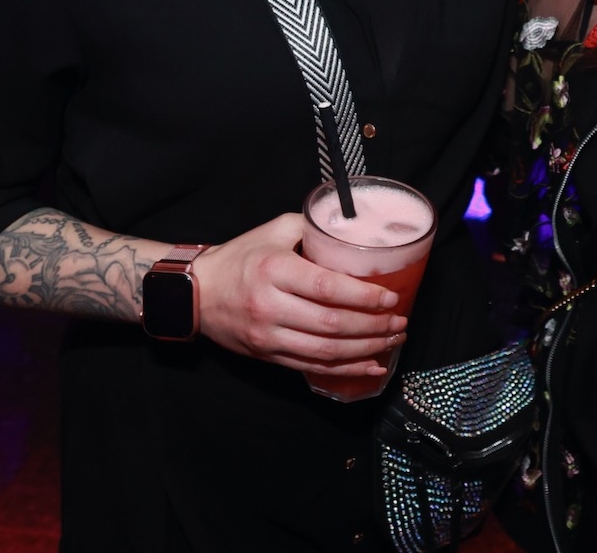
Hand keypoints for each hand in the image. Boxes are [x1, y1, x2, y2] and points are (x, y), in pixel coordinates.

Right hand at [194, 213, 405, 377]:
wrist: (196, 292)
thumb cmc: (240, 256)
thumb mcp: (274, 230)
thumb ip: (312, 228)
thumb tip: (352, 228)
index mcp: (275, 271)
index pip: (328, 287)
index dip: (363, 296)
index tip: (390, 297)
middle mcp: (271, 306)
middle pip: (331, 325)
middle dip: (373, 327)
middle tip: (400, 322)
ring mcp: (268, 335)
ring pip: (325, 351)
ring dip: (366, 350)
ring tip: (392, 341)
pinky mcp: (268, 355)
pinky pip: (312, 367)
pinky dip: (345, 369)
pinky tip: (370, 365)